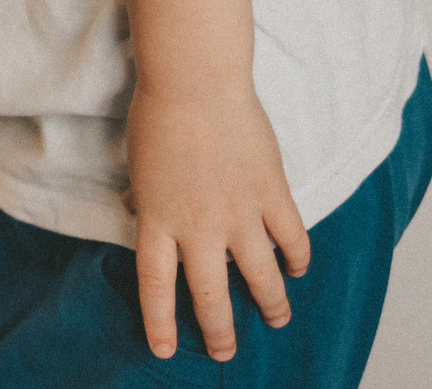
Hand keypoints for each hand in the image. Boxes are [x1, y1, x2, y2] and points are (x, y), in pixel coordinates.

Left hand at [122, 78, 310, 362]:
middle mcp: (197, 227)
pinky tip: (298, 268)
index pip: (156, 287)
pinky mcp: (271, 192)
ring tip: (277, 319)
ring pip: (259, 276)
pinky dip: (297, 257)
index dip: (161, 322)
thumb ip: (142, 197)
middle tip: (226, 352)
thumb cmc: (158, 114)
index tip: (166, 350)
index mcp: (157, 220)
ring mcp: (238, 212)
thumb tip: (133, 213)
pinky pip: (291, 237)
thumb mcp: (138, 164)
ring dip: (270, 303)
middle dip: (219, 330)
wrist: (194, 78)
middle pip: (209, 294)